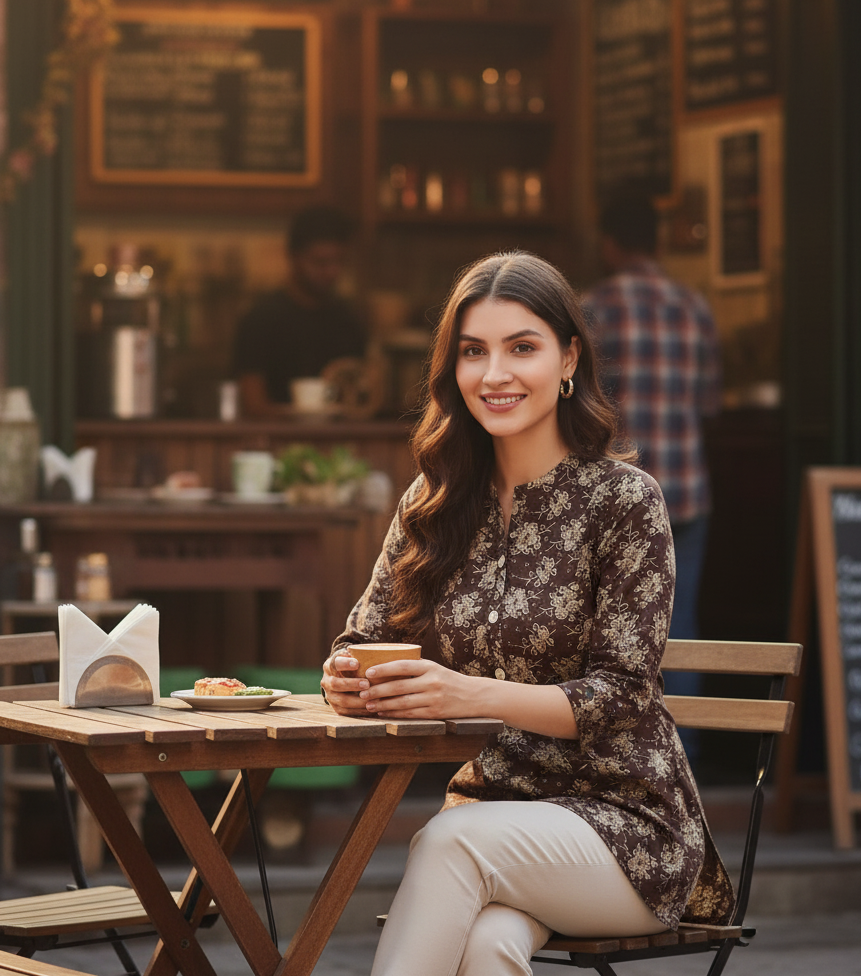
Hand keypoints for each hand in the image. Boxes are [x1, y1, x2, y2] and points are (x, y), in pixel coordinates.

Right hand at [321, 654, 369, 715]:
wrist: (342, 679)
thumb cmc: (352, 666)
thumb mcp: (351, 657)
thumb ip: (357, 655)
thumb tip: (368, 652)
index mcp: (329, 666)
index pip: (335, 664)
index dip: (345, 664)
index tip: (357, 663)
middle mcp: (326, 681)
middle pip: (336, 684)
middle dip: (352, 684)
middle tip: (367, 684)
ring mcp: (330, 696)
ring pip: (342, 700)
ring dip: (358, 700)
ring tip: (373, 698)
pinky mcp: (336, 708)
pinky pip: (347, 712)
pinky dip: (360, 710)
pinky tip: (372, 707)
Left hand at [358, 659, 473, 719]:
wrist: (473, 696)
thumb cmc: (448, 680)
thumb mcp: (434, 668)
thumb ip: (414, 668)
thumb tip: (384, 666)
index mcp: (430, 667)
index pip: (402, 666)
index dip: (384, 669)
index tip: (368, 672)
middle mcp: (432, 682)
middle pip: (399, 686)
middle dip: (377, 690)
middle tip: (362, 692)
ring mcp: (433, 699)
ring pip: (402, 702)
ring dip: (382, 704)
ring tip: (368, 704)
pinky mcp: (434, 714)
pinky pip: (410, 714)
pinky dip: (394, 714)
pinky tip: (383, 713)